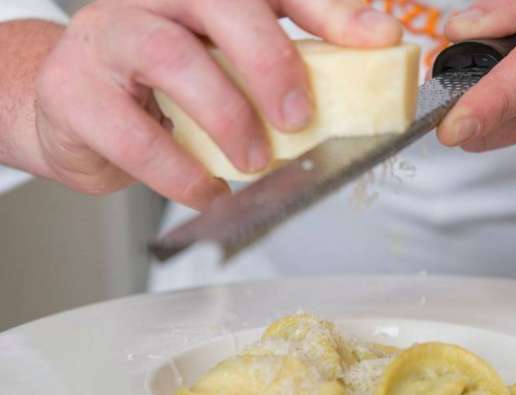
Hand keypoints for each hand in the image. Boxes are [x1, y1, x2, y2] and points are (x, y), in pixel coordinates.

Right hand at [33, 0, 401, 209]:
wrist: (73, 116)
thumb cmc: (160, 97)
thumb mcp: (225, 78)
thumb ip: (275, 79)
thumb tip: (353, 99)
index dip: (330, 11)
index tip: (379, 40)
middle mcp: (156, 1)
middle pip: (221, 3)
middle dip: (271, 61)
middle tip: (300, 117)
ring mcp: (109, 38)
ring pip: (171, 56)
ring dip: (227, 116)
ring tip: (256, 161)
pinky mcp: (75, 93)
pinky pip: (132, 132)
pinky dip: (180, 171)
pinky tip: (208, 191)